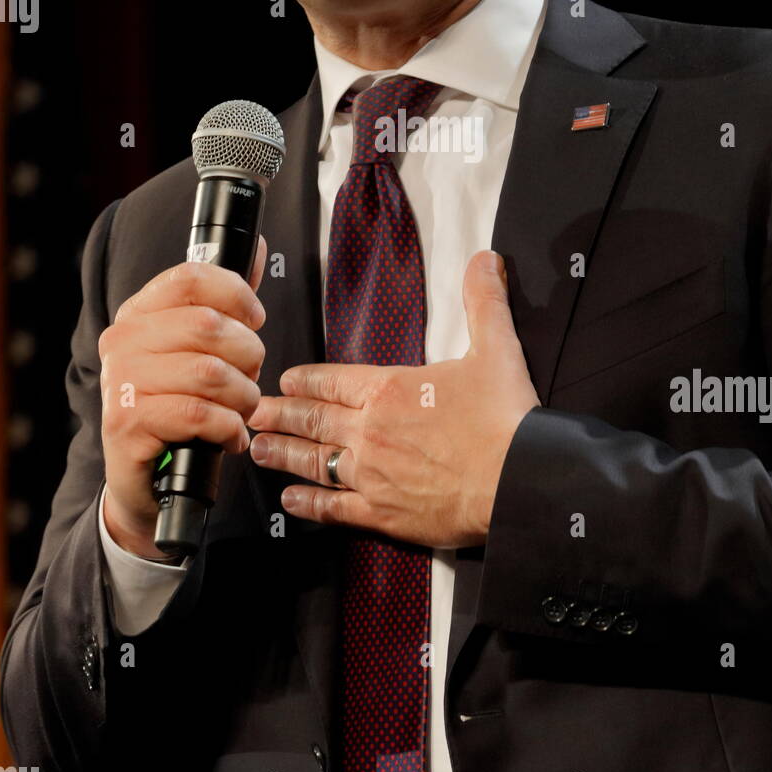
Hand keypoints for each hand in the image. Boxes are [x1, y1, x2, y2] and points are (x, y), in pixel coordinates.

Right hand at [98, 236, 267, 558]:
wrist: (145, 481)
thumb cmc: (180, 407)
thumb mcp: (200, 350)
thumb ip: (227, 300)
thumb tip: (259, 247)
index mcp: (139, 313)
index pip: (190, 276)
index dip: (235, 293)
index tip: (254, 318)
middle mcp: (122, 341)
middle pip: (209, 324)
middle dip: (249, 355)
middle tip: (249, 378)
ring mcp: (121, 382)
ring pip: (211, 373)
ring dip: (243, 397)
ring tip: (241, 410)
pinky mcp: (127, 424)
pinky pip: (200, 414)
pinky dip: (229, 428)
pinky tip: (229, 436)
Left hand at [247, 250, 537, 548]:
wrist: (518, 479)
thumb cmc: (506, 418)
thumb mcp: (496, 347)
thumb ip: (483, 300)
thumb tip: (485, 259)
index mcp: (390, 388)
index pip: (333, 379)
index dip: (306, 378)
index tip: (286, 379)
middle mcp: (370, 430)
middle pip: (313, 419)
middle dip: (281, 413)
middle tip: (254, 410)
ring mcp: (372, 474)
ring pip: (313, 461)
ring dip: (283, 453)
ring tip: (258, 448)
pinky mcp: (383, 512)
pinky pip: (333, 508)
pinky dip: (308, 504)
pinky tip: (291, 501)